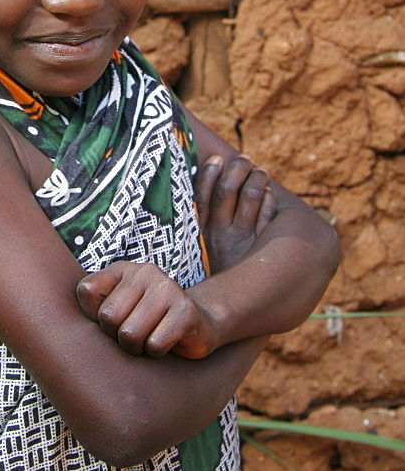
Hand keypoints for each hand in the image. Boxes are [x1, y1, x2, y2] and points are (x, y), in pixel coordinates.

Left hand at [76, 261, 217, 359]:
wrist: (198, 325)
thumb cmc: (146, 323)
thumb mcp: (115, 311)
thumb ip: (91, 310)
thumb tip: (54, 330)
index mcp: (121, 270)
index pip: (86, 292)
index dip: (95, 317)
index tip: (112, 321)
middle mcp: (144, 272)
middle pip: (108, 318)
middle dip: (118, 337)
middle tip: (135, 334)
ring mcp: (168, 288)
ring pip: (130, 335)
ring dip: (139, 348)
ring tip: (150, 337)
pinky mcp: (186, 311)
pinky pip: (155, 344)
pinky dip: (158, 352)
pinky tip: (168, 342)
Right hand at [194, 155, 276, 273]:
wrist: (232, 311)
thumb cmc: (216, 274)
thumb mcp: (201, 251)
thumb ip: (202, 223)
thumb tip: (206, 186)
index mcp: (202, 234)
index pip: (203, 195)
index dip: (210, 173)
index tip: (217, 159)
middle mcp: (222, 235)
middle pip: (228, 190)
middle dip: (238, 169)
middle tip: (244, 159)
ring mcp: (245, 241)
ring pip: (252, 197)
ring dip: (258, 179)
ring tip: (260, 172)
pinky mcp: (265, 249)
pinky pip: (270, 216)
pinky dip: (270, 200)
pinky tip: (269, 193)